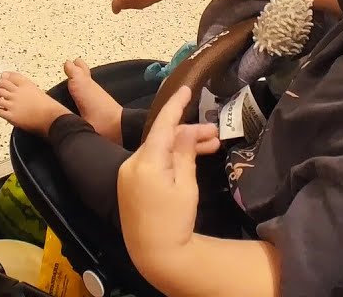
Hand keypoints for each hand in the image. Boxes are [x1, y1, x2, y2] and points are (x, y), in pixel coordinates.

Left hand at [117, 87, 205, 266]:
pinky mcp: (128, 184)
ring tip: (211, 145)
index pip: (163, 124)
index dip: (175, 105)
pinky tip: (189, 157)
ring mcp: (127, 174)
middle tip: (215, 134)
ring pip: (158, 150)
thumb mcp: (186, 184)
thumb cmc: (175, 221)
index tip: (186, 88)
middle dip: (188, 133)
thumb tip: (186, 129)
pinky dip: (168, 158)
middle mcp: (132, 163)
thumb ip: (184, 152)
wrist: (156, 254)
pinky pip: (150, 162)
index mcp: (146, 161)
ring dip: (180, 146)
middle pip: (162, 138)